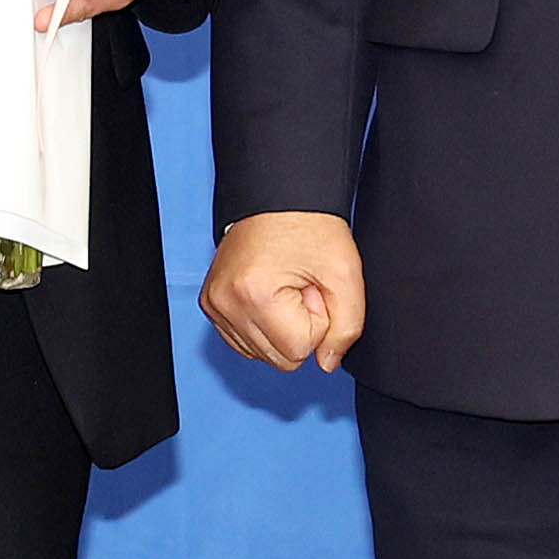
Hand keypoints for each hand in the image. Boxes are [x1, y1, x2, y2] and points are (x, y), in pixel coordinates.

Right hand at [204, 212, 366, 371]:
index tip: (312, 286)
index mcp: (255, 294)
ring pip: (261, 354)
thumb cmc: (309, 226)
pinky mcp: (210, 304)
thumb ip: (347, 327)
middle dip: (299, 327)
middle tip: (301, 287)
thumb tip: (327, 363)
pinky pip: (244, 342)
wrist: (277, 196)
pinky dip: (262, 326)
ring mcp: (214, 304)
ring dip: (281, 327)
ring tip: (285, 287)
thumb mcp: (345, 274)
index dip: (318, 319)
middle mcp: (226, 302)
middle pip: (280, 359)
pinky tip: (269, 294)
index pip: (301, 350)